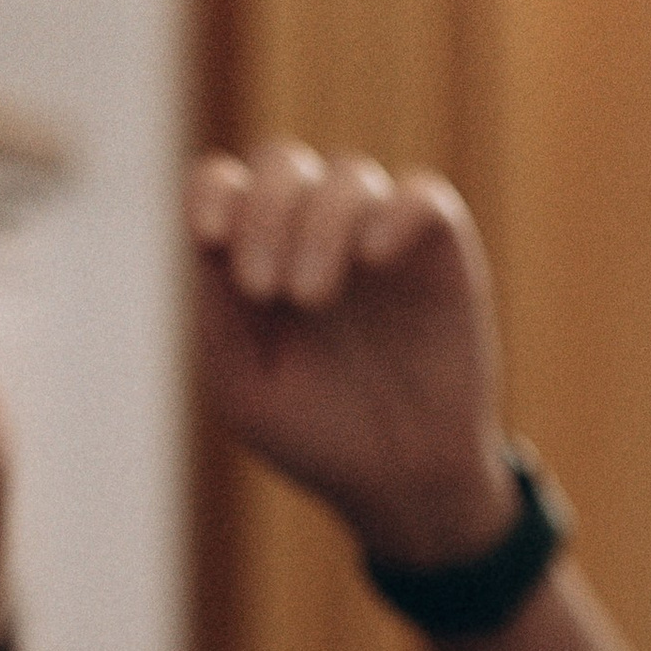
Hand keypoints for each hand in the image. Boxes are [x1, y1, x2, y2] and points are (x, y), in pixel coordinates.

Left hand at [188, 144, 518, 563]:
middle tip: (264, 288)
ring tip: (311, 298)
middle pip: (281, 164)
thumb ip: (217, 310)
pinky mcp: (441, 253)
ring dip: (319, 225)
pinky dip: (396, 213)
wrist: (403, 486)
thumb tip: (217, 233)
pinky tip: (373, 256)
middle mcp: (317, 233)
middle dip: (263, 213)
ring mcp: (380, 237)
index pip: (226, 185)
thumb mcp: (244, 388)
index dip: (212, 194)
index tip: (208, 238)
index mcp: (260, 257)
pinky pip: (424, 197)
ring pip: (347, 175)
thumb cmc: (318, 437)